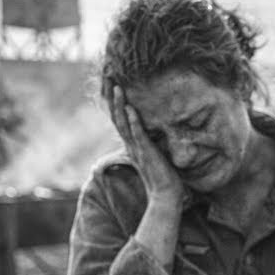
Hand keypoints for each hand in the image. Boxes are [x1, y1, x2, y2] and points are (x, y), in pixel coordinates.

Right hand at [109, 85, 184, 210]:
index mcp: (132, 144)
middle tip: (109, 78)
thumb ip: (150, 144)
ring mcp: (137, 149)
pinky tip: (131, 109)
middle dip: (113, 97)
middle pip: (117, 117)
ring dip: (120, 105)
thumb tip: (153, 133)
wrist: (165, 196)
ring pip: (124, 123)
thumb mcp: (154, 156)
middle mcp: (131, 145)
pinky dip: (134, 122)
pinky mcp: (146, 154)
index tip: (113, 84)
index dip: (115, 102)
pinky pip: (138, 135)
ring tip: (117, 87)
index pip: (120, 119)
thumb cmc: (163, 178)